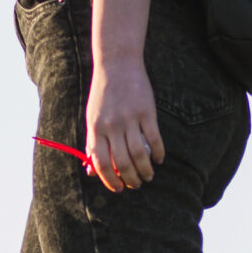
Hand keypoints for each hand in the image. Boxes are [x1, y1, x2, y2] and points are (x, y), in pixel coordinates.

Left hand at [85, 54, 164, 191]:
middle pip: (122, 162)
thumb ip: (93, 143)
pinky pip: (154, 139)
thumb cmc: (104, 94)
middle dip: (130, 179)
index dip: (109, 180)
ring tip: (149, 176)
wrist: (117, 64)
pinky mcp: (147, 111)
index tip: (118, 188)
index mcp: (96, 128)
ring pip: (139, 154)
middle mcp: (112, 125)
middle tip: (136, 184)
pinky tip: (159, 159)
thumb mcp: (92, 118)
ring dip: (145, 170)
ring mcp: (130, 118)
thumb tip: (92, 171)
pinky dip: (158, 153)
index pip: (101, 163)